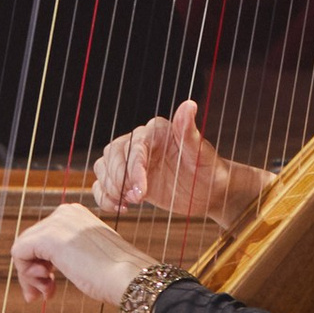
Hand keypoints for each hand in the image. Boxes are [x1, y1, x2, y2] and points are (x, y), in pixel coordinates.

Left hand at [10, 203, 150, 310]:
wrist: (129, 278)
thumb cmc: (116, 274)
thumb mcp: (89, 256)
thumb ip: (68, 254)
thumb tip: (40, 267)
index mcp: (76, 214)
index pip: (42, 236)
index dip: (41, 264)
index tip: (49, 286)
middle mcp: (65, 212)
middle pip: (30, 241)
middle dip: (33, 271)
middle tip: (45, 294)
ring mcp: (56, 222)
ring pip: (23, 248)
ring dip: (30, 276)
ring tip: (46, 292)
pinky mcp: (48, 237)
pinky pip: (19, 253)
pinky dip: (26, 275)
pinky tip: (45, 288)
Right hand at [91, 97, 254, 231]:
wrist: (210, 190)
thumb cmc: (209, 169)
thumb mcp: (201, 154)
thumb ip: (189, 131)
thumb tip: (189, 105)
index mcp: (156, 132)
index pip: (135, 146)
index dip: (134, 169)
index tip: (141, 192)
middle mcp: (140, 143)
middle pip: (113, 154)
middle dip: (120, 179)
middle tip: (136, 199)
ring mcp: (132, 162)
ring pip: (104, 167)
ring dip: (110, 187)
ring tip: (128, 203)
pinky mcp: (127, 179)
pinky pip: (103, 184)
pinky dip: (104, 196)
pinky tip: (120, 207)